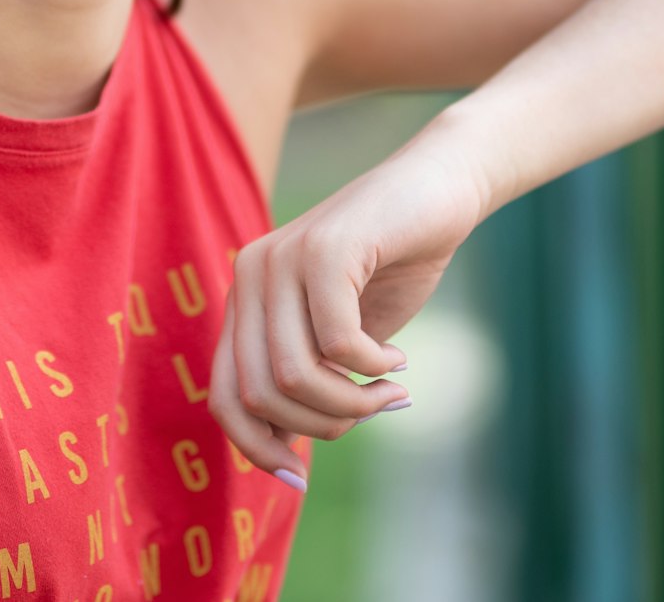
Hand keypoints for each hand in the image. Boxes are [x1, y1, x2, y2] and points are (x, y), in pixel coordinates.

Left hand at [207, 119, 490, 487]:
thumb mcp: (340, 336)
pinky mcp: (324, 248)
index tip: (302, 478)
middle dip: (322, 426)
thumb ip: (308, 381)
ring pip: (294, 376)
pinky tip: (398, 356)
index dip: (256, 449)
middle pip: (259, 396)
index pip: (223, 396)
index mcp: (245, 299)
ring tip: (390, 392)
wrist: (440, 185)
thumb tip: (286, 454)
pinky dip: (373, 368)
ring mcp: (281, 258)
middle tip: (372, 411)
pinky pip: (339, 343)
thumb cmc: (394, 266)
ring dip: (352, 403)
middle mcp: (249, 275)